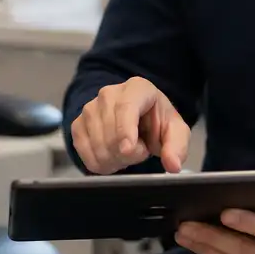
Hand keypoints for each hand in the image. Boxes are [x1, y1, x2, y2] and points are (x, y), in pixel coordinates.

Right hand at [71, 76, 190, 173]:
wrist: (137, 120)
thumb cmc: (156, 123)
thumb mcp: (175, 132)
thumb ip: (177, 147)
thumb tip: (173, 164)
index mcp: (137, 88)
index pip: (126, 108)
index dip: (125, 130)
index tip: (128, 150)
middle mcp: (109, 94)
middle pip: (111, 131)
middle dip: (127, 153)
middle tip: (140, 152)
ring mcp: (90, 108)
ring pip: (97, 145)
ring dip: (114, 159)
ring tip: (126, 152)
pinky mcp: (77, 124)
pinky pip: (84, 152)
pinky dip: (99, 163)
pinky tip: (112, 157)